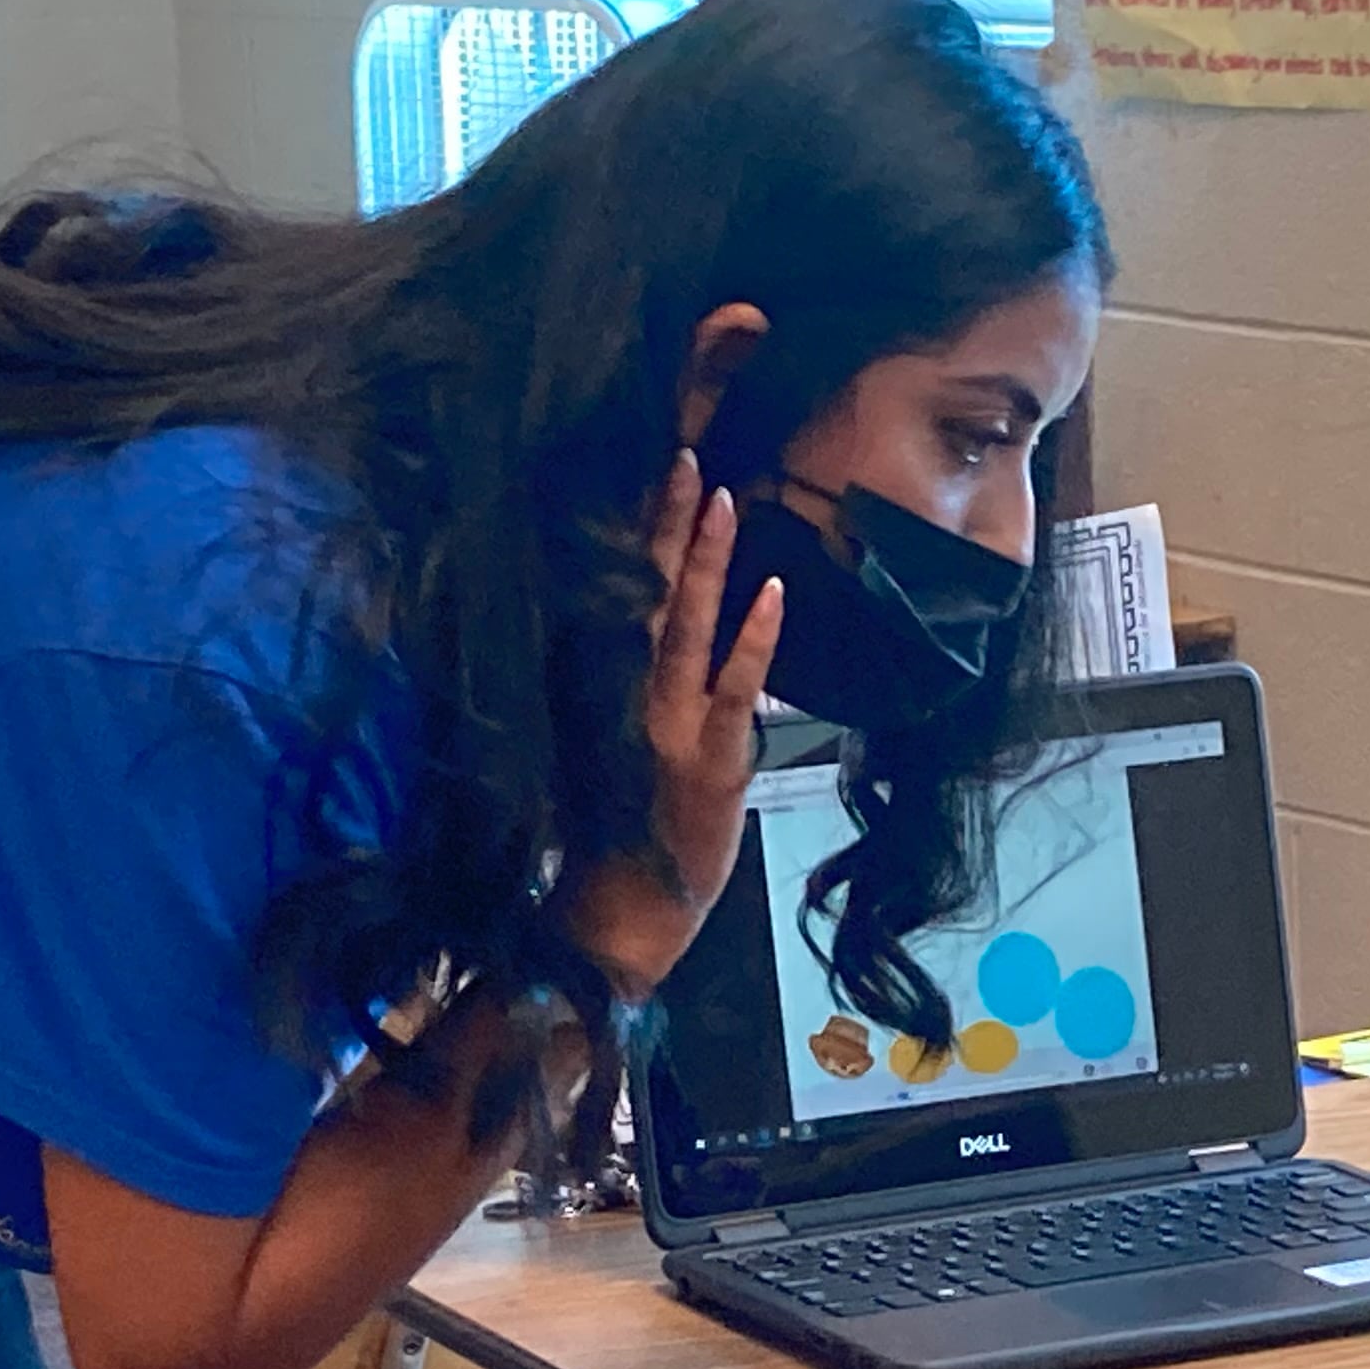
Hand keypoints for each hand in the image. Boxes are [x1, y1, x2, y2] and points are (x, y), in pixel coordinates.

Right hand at [567, 451, 779, 999]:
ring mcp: (666, 721)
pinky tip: (772, 591)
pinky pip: (733, 686)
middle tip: (684, 454)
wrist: (618, 914)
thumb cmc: (612, 833)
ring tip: (719, 494)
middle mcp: (623, 691)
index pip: (616, 591)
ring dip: (704, 557)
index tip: (645, 470)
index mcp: (597, 683)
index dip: (632, 530)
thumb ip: (617, 686)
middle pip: (645, 588)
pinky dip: (753, 638)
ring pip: (684, 622)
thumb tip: (640, 628)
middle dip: (666, 519)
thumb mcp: (600, 745)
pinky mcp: (707, 757)